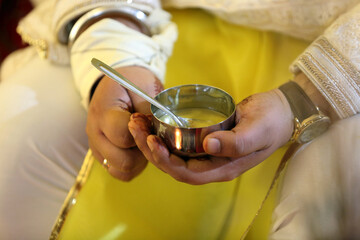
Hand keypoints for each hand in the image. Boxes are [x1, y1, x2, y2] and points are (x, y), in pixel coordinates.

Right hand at [87, 66, 162, 180]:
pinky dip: (132, 166)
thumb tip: (166, 133)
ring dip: (138, 161)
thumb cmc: (132, 83)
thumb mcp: (143, 88)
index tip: (148, 121)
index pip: (122, 135)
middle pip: (122, 160)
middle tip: (150, 136)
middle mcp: (95, 133)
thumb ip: (151, 112)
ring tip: (144, 142)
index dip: (142, 133)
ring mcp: (96, 147)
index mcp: (103, 112)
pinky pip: (119, 172)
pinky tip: (138, 150)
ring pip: (121, 170)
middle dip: (142, 152)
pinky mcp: (102, 155)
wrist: (116, 84)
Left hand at [128, 89, 293, 184]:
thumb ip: (237, 142)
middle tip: (136, 126)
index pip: (187, 173)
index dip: (165, 160)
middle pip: (174, 164)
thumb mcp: (258, 130)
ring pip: (174, 153)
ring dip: (153, 140)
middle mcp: (212, 164)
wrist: (280, 111)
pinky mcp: (205, 139)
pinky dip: (164, 132)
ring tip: (139, 122)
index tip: (150, 140)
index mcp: (223, 168)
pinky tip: (154, 120)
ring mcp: (208, 152)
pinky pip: (180, 141)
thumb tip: (208, 146)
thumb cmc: (271, 121)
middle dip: (151, 149)